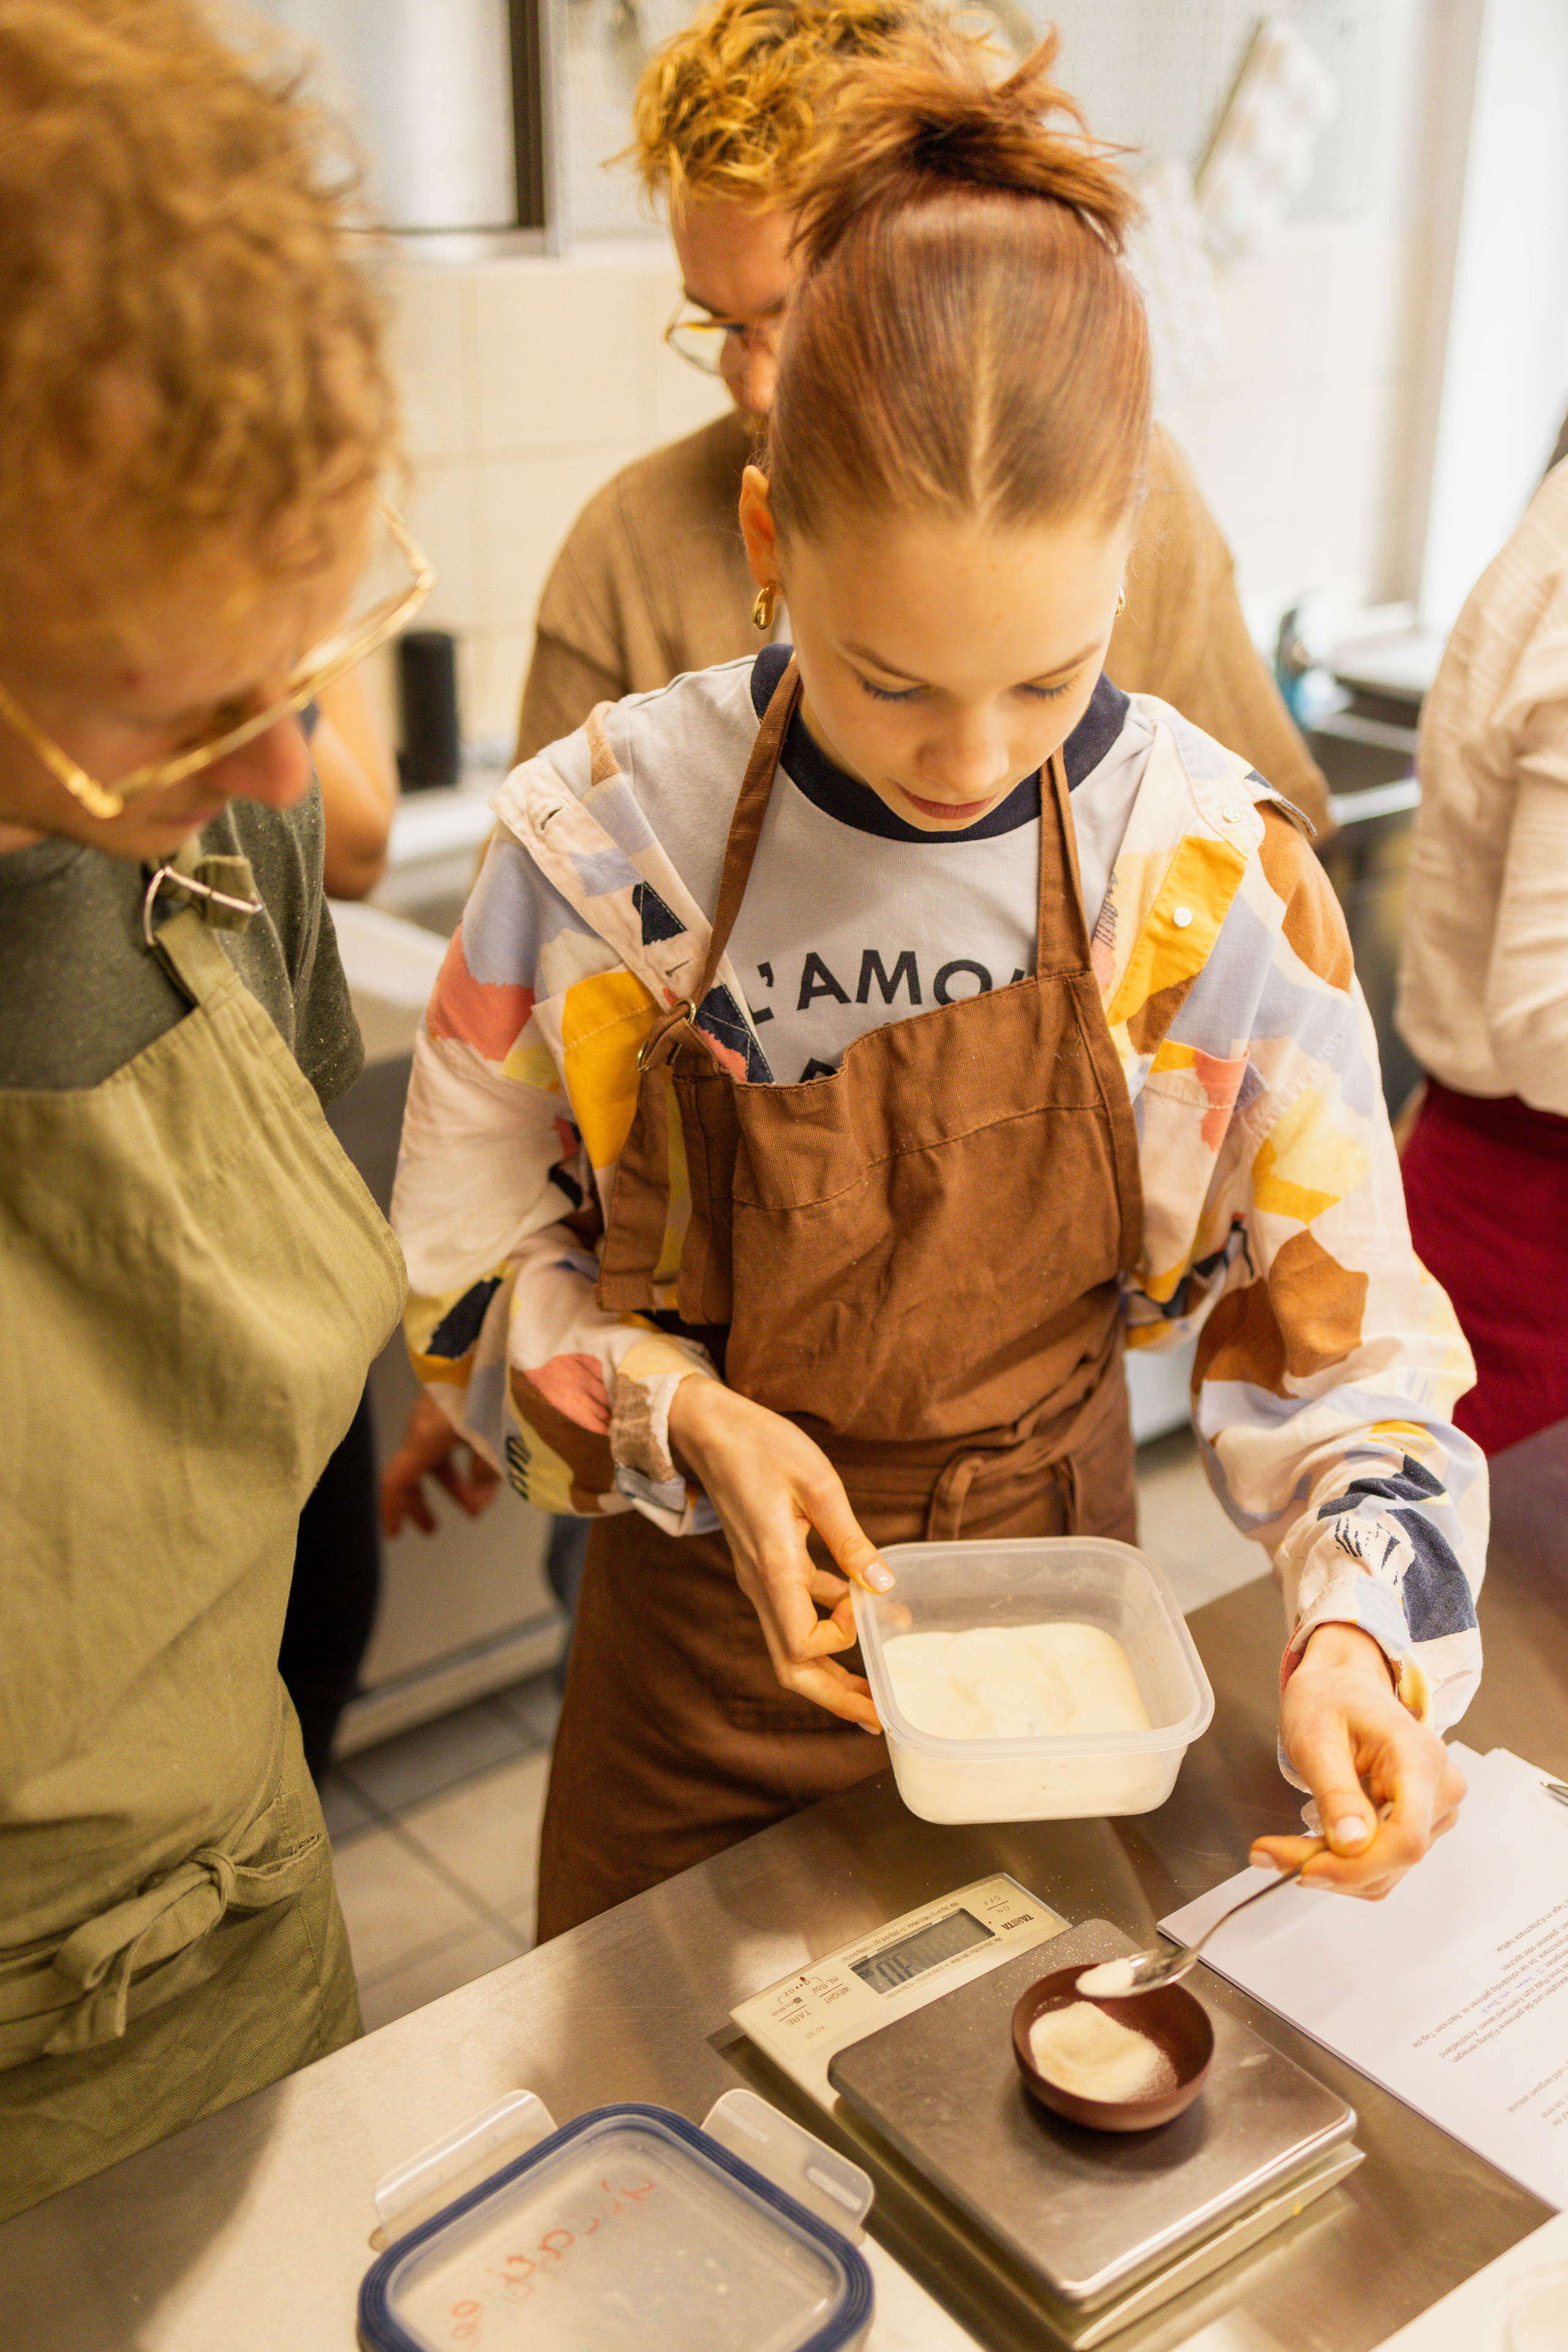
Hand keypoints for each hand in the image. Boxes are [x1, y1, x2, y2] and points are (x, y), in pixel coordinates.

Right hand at [379, 1394, 500, 1536]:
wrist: (492, 1337)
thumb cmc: (491, 1389)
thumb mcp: (494, 1439)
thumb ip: (487, 1472)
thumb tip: (481, 1492)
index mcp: (424, 1439)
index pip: (395, 1481)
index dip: (392, 1510)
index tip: (394, 1534)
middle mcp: (422, 1425)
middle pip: (412, 1472)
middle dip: (422, 1503)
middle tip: (432, 1530)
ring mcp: (435, 1410)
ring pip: (436, 1456)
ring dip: (455, 1484)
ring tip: (481, 1504)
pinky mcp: (451, 1399)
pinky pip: (447, 1439)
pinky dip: (463, 1461)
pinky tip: (488, 1470)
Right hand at [667, 1376, 894, 1730]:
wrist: (707, 1427)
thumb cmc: (760, 1444)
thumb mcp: (817, 1481)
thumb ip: (850, 1538)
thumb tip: (885, 1586)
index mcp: (772, 1566)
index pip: (800, 1643)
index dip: (839, 1640)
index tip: (866, 1605)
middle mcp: (760, 1584)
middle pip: (790, 1667)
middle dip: (835, 1698)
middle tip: (879, 1719)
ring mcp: (759, 1580)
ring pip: (791, 1647)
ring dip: (833, 1672)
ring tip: (877, 1688)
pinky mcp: (765, 1567)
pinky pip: (794, 1613)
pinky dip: (826, 1626)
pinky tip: (861, 1613)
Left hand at [1254, 1622, 1465, 1898]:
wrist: (1343, 1684)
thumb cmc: (1330, 1698)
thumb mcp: (1317, 1738)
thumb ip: (1336, 1793)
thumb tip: (1351, 1845)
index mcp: (1419, 1759)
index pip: (1407, 1839)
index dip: (1358, 1866)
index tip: (1306, 1868)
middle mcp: (1440, 1788)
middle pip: (1393, 1858)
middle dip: (1329, 1867)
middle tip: (1269, 1852)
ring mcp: (1434, 1809)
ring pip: (1385, 1870)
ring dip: (1331, 1869)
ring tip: (1282, 1847)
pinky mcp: (1418, 1823)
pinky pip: (1382, 1864)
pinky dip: (1342, 1864)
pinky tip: (1309, 1844)